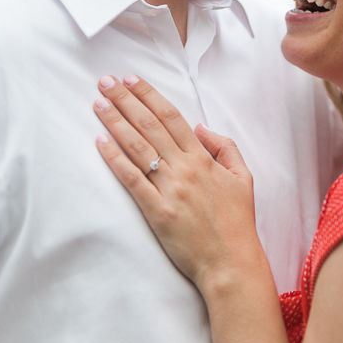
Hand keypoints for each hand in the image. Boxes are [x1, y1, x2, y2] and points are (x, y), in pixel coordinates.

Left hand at [93, 74, 260, 294]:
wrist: (232, 262)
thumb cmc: (237, 222)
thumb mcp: (243, 178)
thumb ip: (224, 147)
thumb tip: (199, 127)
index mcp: (203, 159)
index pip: (171, 117)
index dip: (149, 96)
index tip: (131, 80)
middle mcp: (185, 169)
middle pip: (150, 125)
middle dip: (126, 100)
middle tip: (105, 82)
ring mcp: (170, 190)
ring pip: (138, 148)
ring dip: (116, 123)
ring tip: (99, 104)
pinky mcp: (156, 212)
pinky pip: (131, 180)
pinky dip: (115, 159)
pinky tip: (100, 143)